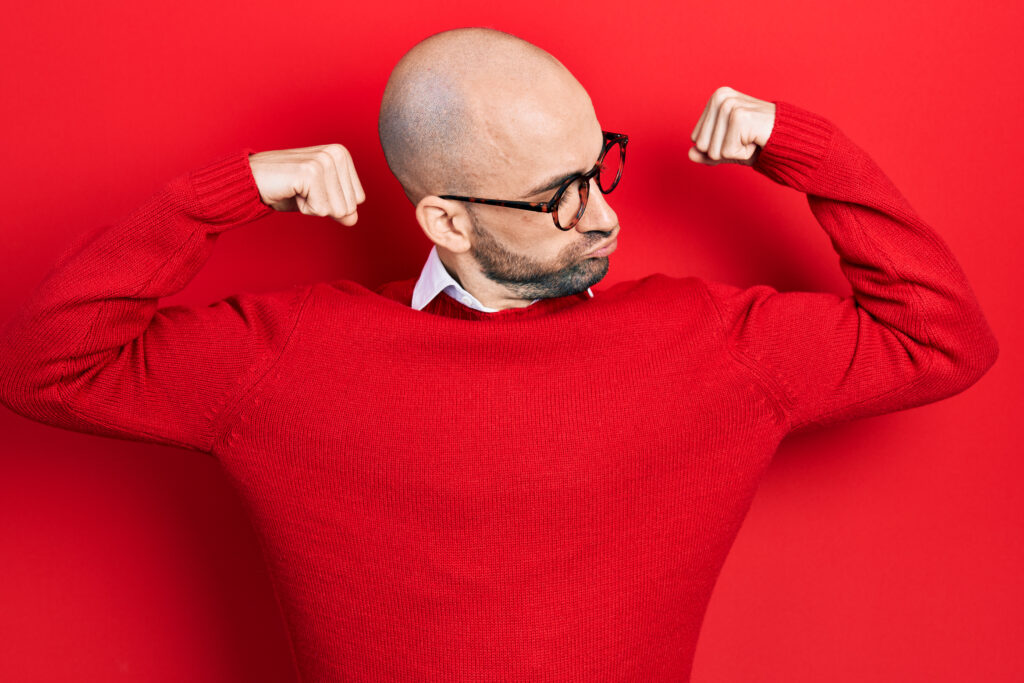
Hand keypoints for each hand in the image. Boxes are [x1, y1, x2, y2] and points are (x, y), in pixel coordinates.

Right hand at [248, 144, 365, 224]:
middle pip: (349, 206)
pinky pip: (321, 209)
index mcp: (342, 154)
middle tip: (303, 190)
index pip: (358, 199)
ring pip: (337, 209)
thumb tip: (353, 219)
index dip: (332, 202)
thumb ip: (340, 207)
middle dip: (324, 206)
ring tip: (297, 190)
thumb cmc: (285, 187)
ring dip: (313, 207)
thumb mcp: (319, 199)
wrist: (252, 180)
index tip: (312, 189)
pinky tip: (292, 191)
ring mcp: (324, 161)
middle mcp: (336, 153)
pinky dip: (304, 208)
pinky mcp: (311, 172)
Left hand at [689, 87, 775, 165]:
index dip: (717, 147)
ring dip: (735, 152)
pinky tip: (756, 141)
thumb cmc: (759, 141)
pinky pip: (726, 152)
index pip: (696, 139)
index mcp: (716, 98)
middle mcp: (721, 97)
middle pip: (702, 145)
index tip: (739, 136)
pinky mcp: (740, 117)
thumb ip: (707, 152)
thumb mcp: (728, 149)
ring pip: (713, 150)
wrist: (790, 139)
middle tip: (746, 139)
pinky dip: (743, 153)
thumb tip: (690, 154)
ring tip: (752, 139)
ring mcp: (730, 105)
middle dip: (724, 151)